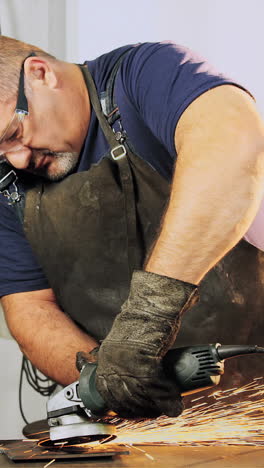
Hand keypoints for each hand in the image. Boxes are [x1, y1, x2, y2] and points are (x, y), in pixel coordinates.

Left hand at [95, 271, 197, 417]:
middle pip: (123, 398)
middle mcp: (112, 363)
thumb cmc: (143, 321)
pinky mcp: (144, 363)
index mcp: (105, 358)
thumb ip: (125, 360)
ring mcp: (127, 364)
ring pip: (139, 397)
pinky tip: (173, 402)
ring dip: (154, 407)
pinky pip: (155, 389)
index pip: (106, 392)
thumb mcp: (125, 342)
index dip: (120, 406)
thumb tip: (134, 379)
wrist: (152, 307)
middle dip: (138, 410)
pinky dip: (166, 398)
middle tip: (152, 413)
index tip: (131, 412)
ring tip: (167, 408)